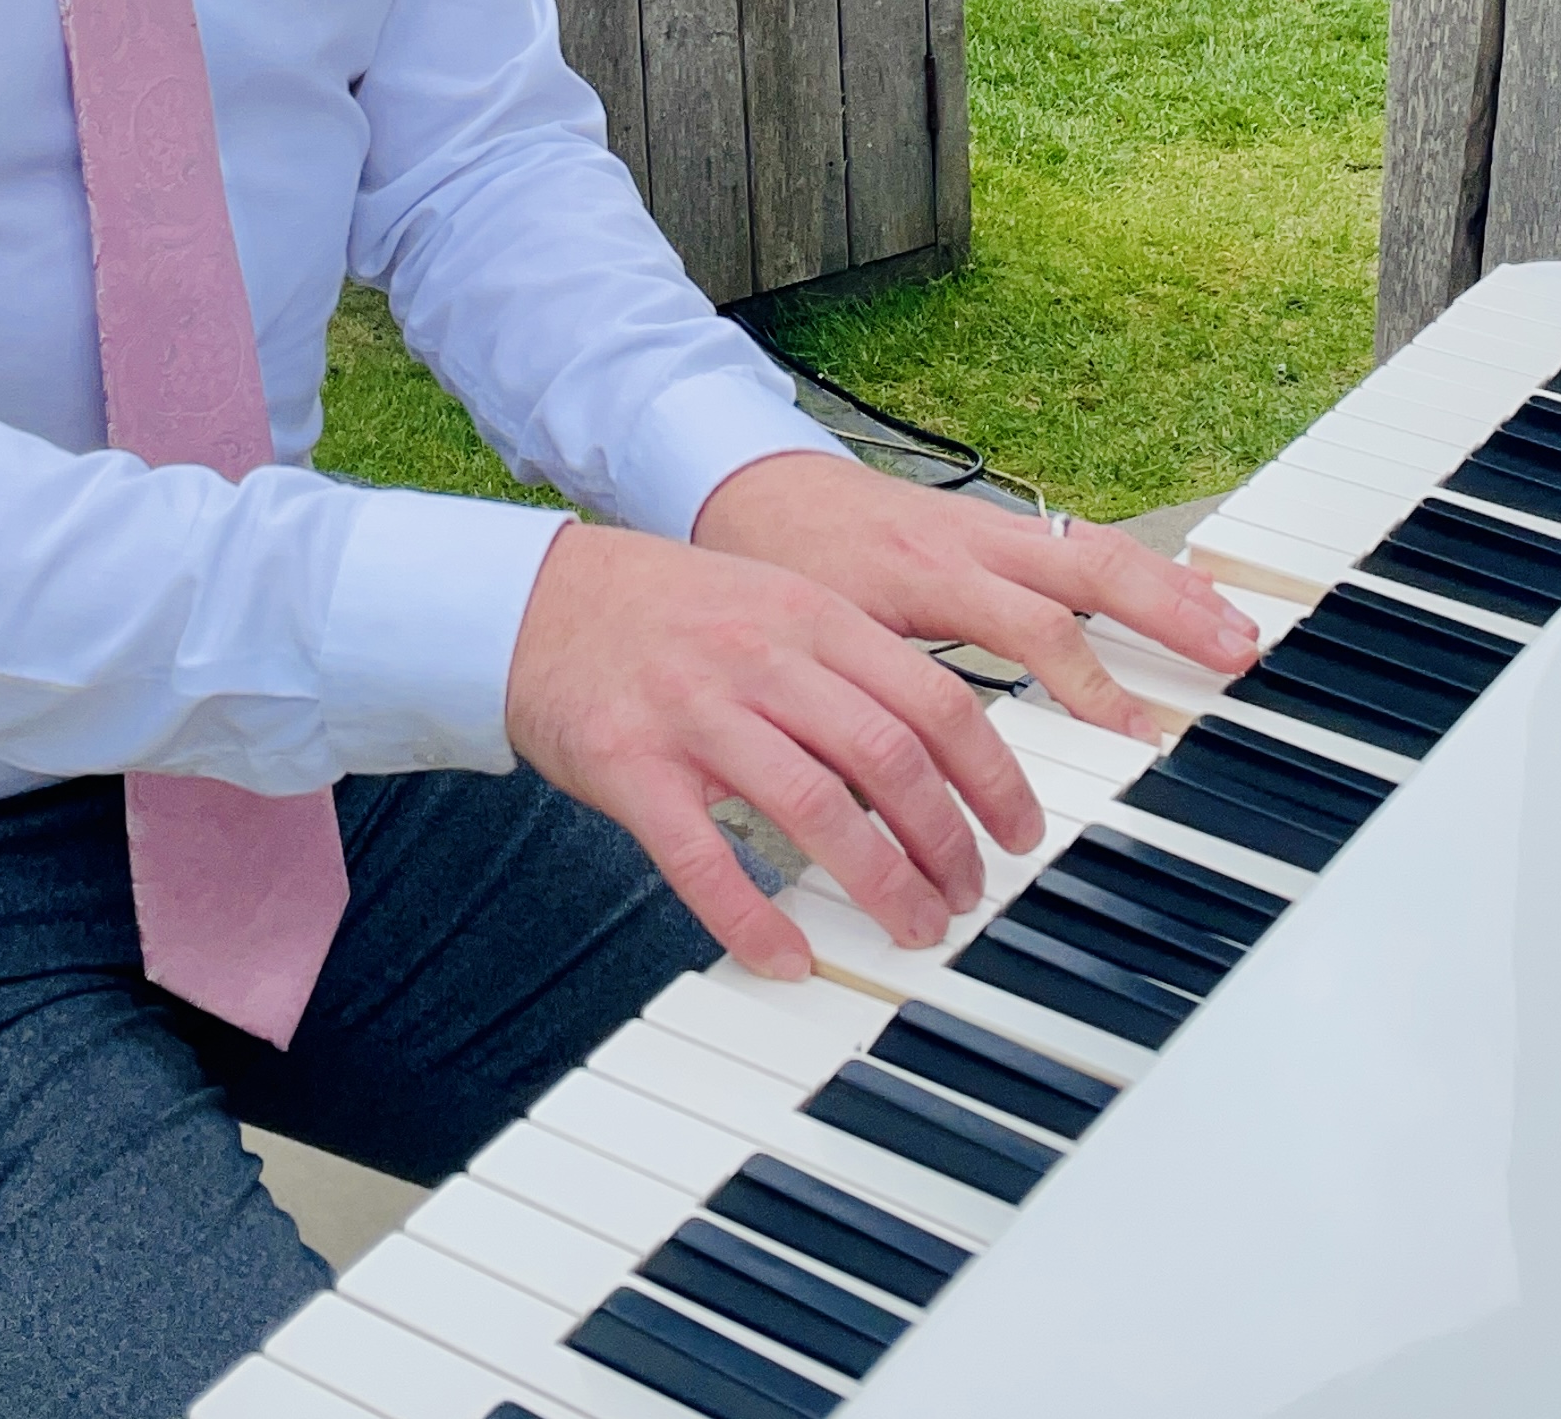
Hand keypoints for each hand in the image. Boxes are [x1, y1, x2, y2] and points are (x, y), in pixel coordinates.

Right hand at [502, 518, 1044, 980]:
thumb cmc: (671, 613)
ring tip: (912, 929)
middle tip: (967, 896)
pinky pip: (702, 857)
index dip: (991, 777)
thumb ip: (851, 662)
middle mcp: (761, 659)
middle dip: (946, 842)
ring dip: (879, 882)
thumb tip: (943, 745)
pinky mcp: (631, 766)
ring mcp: (695, 711)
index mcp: (811, 617)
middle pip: (887, 757)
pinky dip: (751, 919)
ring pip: (812, 808)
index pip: (932, 700)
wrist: (542, 600)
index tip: (1019, 832)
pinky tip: (787, 959)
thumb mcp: (776, 604)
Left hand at [692, 452, 1260, 742]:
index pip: (1029, 626)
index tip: (1139, 735)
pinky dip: (1137, 567)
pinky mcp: (992, 525)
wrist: (747, 480)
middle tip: (1234, 656)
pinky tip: (1181, 594)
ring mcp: (986, 524)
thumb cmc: (770, 567)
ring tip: (1236, 629)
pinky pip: (1078, 538)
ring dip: (1171, 587)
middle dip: (1169, 611)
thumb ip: (856, 728)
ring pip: (1097, 546)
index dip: (1088, 683)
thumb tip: (898, 826)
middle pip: (1090, 565)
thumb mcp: (805, 654)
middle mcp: (968, 538)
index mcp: (923, 569)